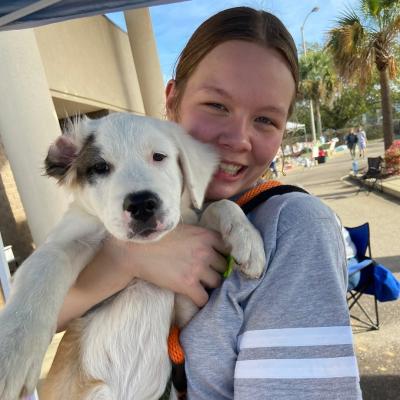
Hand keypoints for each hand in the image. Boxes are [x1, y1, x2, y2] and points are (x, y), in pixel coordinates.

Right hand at [57, 224, 227, 330]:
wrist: (136, 250)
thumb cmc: (158, 236)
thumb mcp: (184, 229)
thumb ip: (200, 236)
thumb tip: (211, 245)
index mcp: (206, 235)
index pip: (228, 248)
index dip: (223, 255)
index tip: (219, 261)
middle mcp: (206, 251)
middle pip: (224, 266)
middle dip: (217, 270)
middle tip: (209, 274)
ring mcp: (198, 268)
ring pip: (217, 282)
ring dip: (210, 285)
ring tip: (201, 285)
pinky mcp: (187, 284)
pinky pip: (204, 298)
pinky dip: (201, 301)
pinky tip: (196, 298)